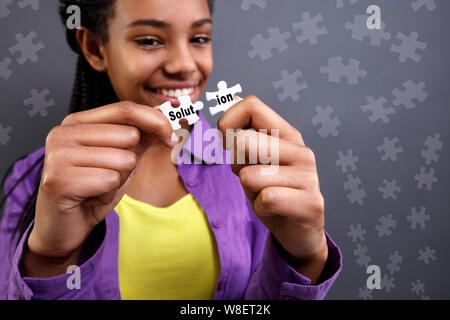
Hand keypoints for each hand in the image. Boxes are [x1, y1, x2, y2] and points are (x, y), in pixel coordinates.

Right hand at [29, 101, 175, 262]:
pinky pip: (111, 180)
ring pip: (124, 159)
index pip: (125, 109)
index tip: (169, 136)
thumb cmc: (92, 190)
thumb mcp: (120, 157)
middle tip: (106, 175)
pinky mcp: (59, 180)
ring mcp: (58, 155)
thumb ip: (139, 136)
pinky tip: (90, 197)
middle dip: (130, 161)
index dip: (155, 121)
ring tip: (96, 187)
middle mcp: (63, 133)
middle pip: (129, 135)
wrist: (65, 227)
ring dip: (119, 180)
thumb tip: (162, 118)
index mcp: (76, 122)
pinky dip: (108, 194)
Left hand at [218, 96, 327, 282]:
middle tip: (253, 177)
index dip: (228, 122)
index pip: (251, 105)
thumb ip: (244, 133)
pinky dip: (261, 209)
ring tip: (266, 195)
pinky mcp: (311, 203)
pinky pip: (266, 200)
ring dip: (250, 191)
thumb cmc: (271, 190)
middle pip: (243, 141)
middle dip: (237, 165)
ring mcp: (309, 176)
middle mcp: (300, 150)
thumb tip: (230, 99)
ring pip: (250, 176)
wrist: (298, 231)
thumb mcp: (253, 160)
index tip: (227, 144)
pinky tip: (275, 210)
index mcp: (286, 134)